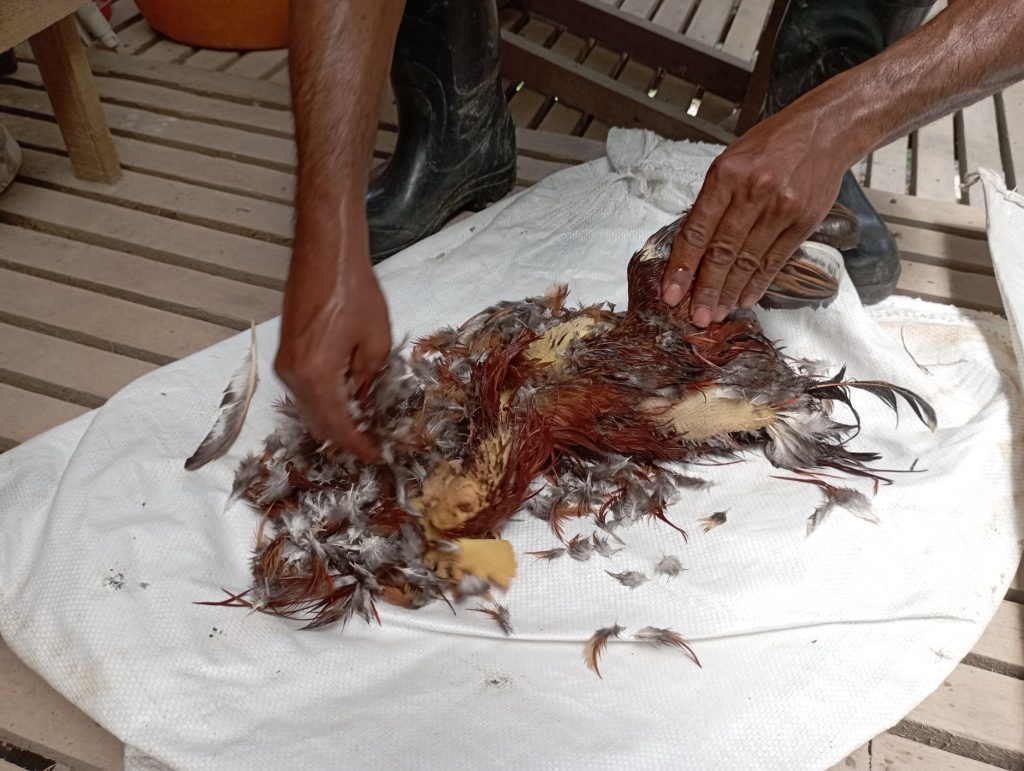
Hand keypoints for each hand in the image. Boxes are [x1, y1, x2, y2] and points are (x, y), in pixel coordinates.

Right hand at [275, 221, 391, 461]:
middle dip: (344, 438)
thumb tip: (363, 406)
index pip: (336, 426)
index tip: (377, 455)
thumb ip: (368, 381)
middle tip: (371, 446)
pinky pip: (304, 390)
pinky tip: (347, 401)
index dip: (358, 445)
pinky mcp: (285, 353)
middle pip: (317, 423)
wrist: (326, 253)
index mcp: (315, 374)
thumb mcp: (376, 342)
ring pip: (308, 408)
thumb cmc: (354, 291)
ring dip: (333, 421)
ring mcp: (284, 363)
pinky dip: (324, 402)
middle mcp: (292, 374)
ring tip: (363, 427)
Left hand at [661, 103, 852, 325]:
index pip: (697, 231)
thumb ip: (712, 200)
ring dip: (730, 292)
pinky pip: (775, 260)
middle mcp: (753, 192)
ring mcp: (780, 209)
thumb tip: (692, 244)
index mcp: (726, 176)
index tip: (671, 292)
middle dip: (705, 289)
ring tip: (716, 313)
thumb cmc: (771, 144)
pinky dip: (758, 283)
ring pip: (747, 260)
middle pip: (722, 252)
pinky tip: (745, 299)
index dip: (682, 266)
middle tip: (695, 316)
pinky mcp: (803, 222)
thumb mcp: (731, 160)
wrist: (825, 131)